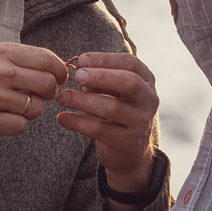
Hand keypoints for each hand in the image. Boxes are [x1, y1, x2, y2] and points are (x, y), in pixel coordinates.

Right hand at [0, 41, 70, 140]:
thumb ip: (19, 61)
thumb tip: (56, 68)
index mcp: (0, 52)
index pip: (47, 59)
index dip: (59, 72)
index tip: (58, 80)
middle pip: (47, 84)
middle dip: (47, 95)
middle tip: (34, 98)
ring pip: (36, 108)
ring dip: (28, 112)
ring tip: (9, 108)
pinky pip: (20, 126)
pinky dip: (14, 126)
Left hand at [55, 51, 160, 210]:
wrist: (128, 151)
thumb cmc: (116, 113)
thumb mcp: (112, 91)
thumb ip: (99, 78)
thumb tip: (78, 67)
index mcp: (146, 81)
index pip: (130, 63)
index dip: (105, 59)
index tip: (81, 60)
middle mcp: (149, 100)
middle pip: (130, 82)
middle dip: (101, 77)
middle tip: (77, 76)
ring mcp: (141, 122)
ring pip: (113, 107)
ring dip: (84, 100)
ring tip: (63, 97)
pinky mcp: (128, 142)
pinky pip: (100, 129)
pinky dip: (78, 122)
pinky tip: (62, 117)